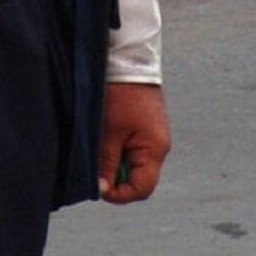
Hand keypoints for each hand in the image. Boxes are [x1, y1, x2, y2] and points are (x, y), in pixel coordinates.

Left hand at [98, 82, 170, 202]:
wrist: (129, 61)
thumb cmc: (120, 95)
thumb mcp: (109, 132)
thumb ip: (106, 163)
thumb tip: (102, 188)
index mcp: (155, 149)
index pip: (142, 188)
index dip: (119, 194)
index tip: (98, 185)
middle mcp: (159, 146)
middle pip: (138, 178)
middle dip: (115, 176)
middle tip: (96, 164)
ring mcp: (153, 137)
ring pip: (133, 164)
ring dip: (115, 162)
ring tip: (100, 146)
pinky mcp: (146, 128)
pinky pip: (132, 149)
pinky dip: (118, 149)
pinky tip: (105, 138)